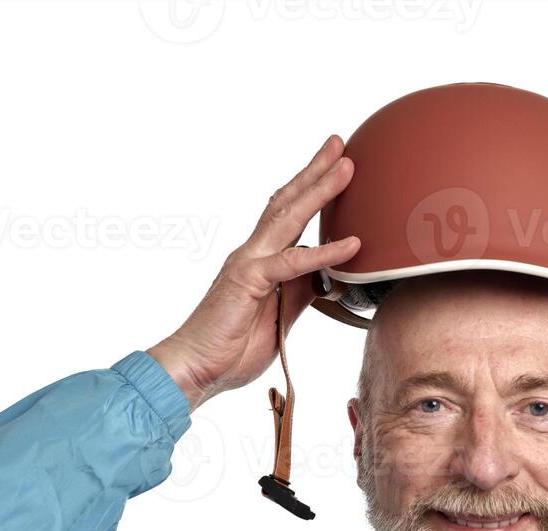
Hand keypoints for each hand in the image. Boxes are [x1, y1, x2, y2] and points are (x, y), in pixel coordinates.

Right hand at [148, 135, 360, 410]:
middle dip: (315, 171)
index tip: (333, 166)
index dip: (310, 189)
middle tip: (340, 144)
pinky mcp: (249, 282)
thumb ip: (299, 293)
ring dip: (319, 190)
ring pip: (288, 218)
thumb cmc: (230, 348)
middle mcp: (252, 254)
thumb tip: (325, 278)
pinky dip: (324, 253)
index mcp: (259, 261)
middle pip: (287, 203)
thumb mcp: (279, 318)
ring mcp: (249, 263)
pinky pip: (292, 264)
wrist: (195, 368)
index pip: (288, 216)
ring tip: (346, 166)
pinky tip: (352, 244)